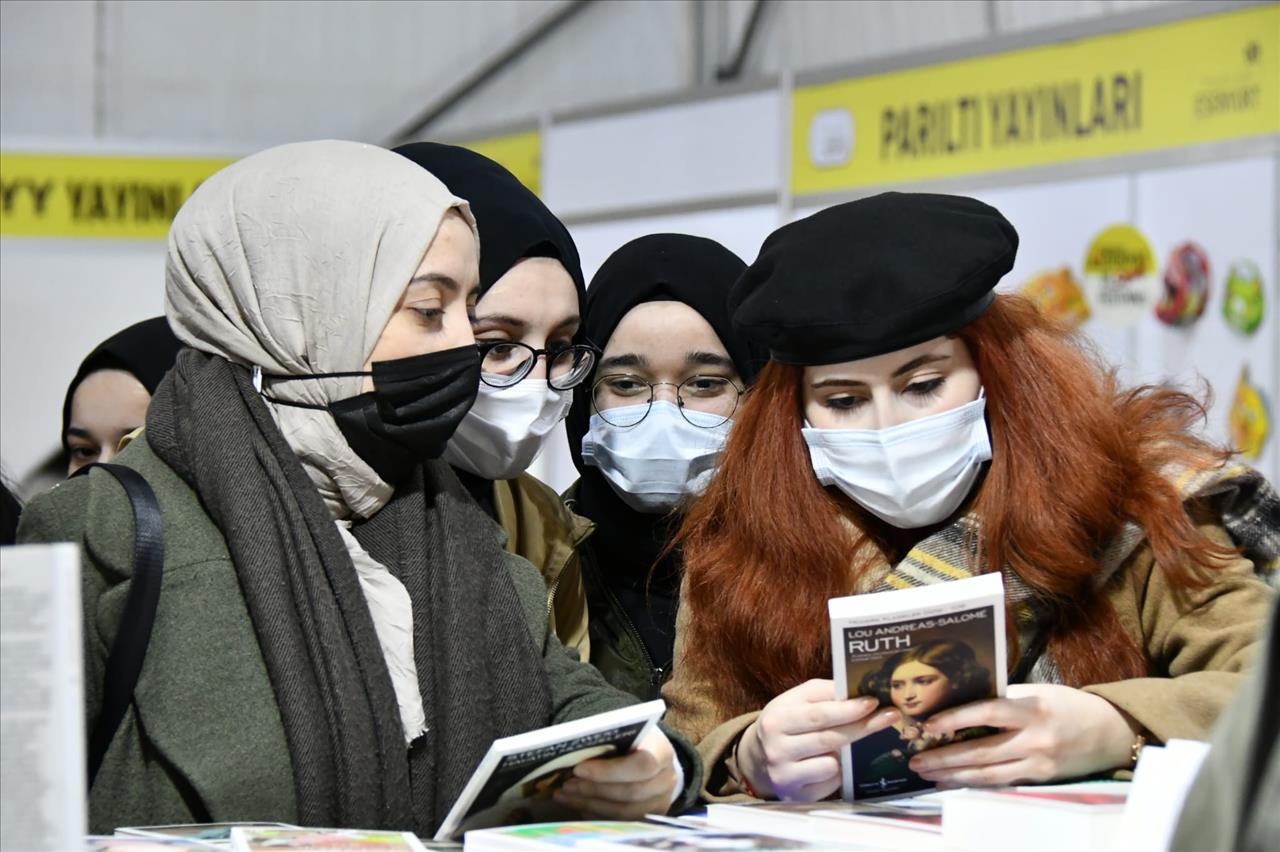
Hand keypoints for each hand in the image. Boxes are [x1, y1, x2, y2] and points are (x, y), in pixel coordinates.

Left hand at [554, 730, 678, 818]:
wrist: (653, 756)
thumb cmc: (632, 741)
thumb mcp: (623, 734)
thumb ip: (605, 741)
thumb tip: (570, 753)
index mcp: (661, 752)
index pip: (641, 765)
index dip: (609, 771)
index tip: (578, 768)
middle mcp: (667, 779)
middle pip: (631, 792)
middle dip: (594, 789)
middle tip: (567, 785)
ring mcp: (660, 801)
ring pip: (625, 812)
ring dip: (591, 804)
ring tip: (566, 795)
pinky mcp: (649, 817)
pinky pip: (621, 822)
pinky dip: (596, 814)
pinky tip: (578, 804)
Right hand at [737, 679, 899, 801]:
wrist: (756, 758)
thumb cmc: (785, 724)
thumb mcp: (794, 701)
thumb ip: (822, 693)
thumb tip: (858, 692)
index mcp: (777, 719)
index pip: (818, 714)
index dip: (849, 709)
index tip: (873, 702)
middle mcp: (777, 748)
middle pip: (830, 738)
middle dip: (863, 726)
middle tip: (889, 716)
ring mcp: (785, 775)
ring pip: (832, 763)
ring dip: (845, 753)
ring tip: (841, 743)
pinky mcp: (796, 795)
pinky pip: (831, 782)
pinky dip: (836, 771)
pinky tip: (828, 762)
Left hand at [907, 684, 1136, 786]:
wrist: (1111, 731)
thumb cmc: (1068, 705)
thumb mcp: (1038, 692)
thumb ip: (1005, 697)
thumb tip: (963, 698)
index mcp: (1032, 709)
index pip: (987, 712)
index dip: (956, 719)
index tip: (929, 724)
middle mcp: (1035, 738)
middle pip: (982, 751)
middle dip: (945, 756)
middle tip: (916, 759)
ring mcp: (1039, 762)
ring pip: (988, 773)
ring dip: (953, 774)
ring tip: (927, 773)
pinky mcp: (1042, 779)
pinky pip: (1002, 783)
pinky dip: (974, 783)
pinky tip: (954, 782)